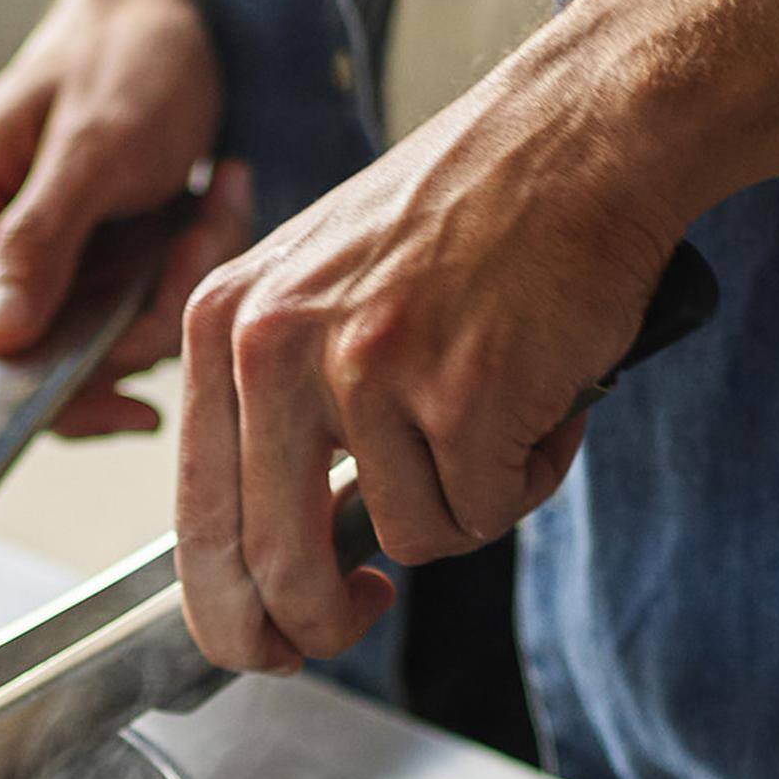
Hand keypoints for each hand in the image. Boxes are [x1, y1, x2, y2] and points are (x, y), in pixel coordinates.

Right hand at [0, 0, 245, 436]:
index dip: (61, 388)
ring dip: (173, 291)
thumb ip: (36, 243)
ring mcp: (19, 265)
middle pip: (46, 366)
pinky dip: (178, 276)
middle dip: (140, 323)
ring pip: (99, 347)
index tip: (144, 366)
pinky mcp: (69, 268)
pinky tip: (207, 207)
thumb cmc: (127, 60)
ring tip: (213, 205)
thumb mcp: (93, 149)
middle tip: (202, 236)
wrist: (166, 7)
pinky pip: (125, 318)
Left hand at [176, 64, 680, 670]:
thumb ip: (274, 412)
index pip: (198, 524)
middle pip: (279, 569)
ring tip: (497, 413)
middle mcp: (274, 348)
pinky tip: (539, 397)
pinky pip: (485, 509)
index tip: (269, 645)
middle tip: (364, 613)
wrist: (579, 132)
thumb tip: (269, 563)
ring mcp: (366, 371)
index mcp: (221, 327)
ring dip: (464, 506)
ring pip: (407, 541)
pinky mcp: (460, 395)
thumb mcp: (315, 290)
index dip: (232, 617)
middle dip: (324, 623)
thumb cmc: (462, 215)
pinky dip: (524, 476)